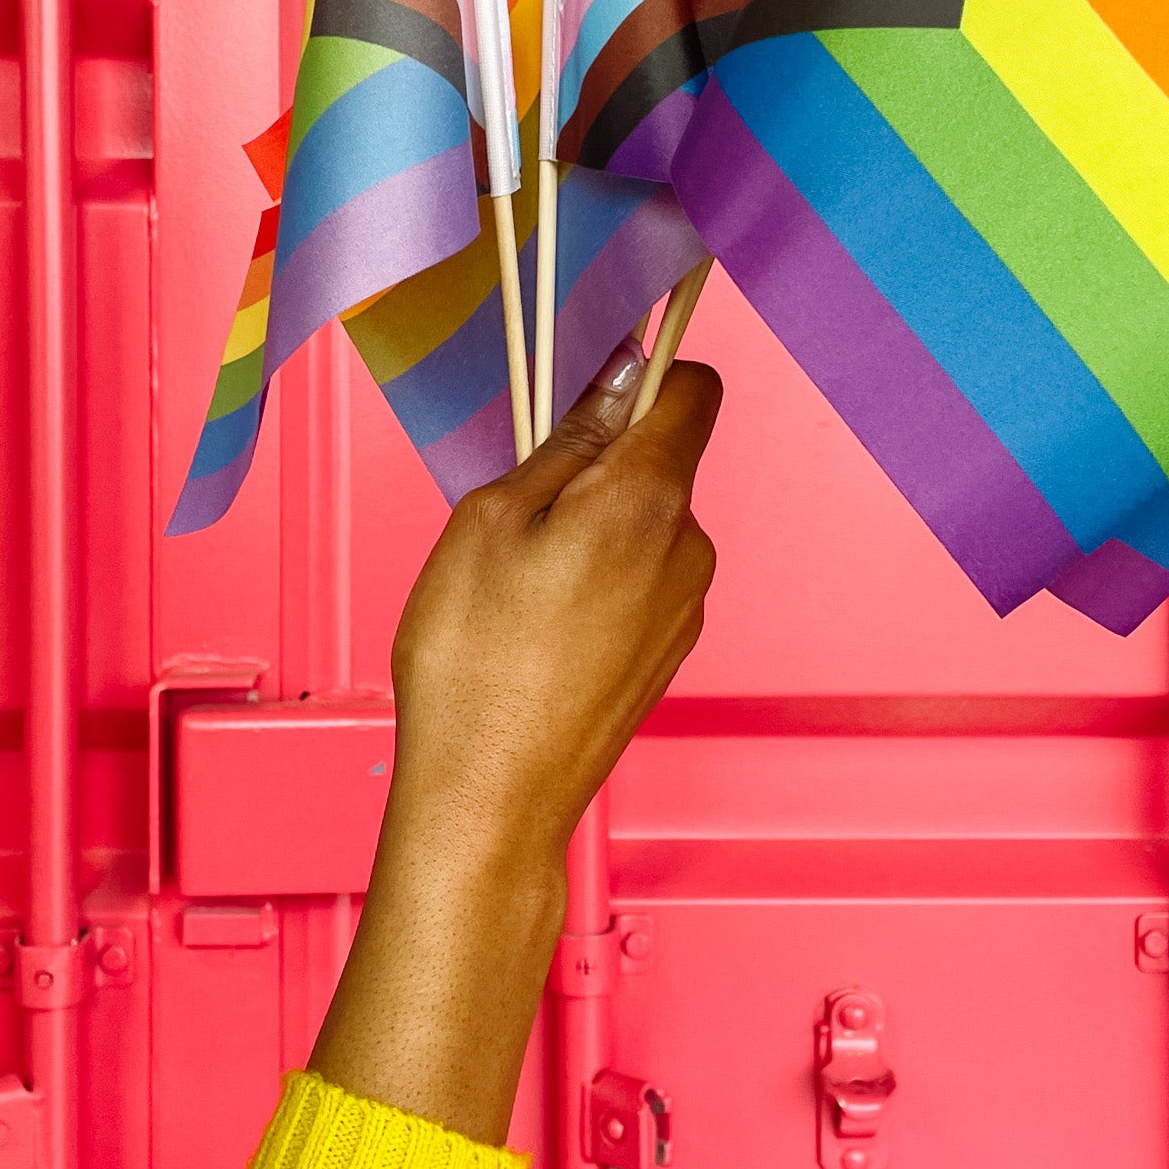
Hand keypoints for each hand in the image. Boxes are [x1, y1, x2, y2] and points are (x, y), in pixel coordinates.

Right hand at [388, 348, 721, 867]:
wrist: (490, 800)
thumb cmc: (475, 665)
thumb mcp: (493, 517)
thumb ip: (568, 437)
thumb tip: (618, 376)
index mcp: (650, 500)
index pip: (693, 387)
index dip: (645, 368)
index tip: (589, 380)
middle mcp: (688, 549)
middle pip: (663, 457)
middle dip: (598, 458)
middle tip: (518, 503)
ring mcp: (685, 606)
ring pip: (646, 522)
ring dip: (593, 524)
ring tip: (518, 579)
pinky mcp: (667, 652)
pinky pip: (641, 578)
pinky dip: (597, 577)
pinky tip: (537, 622)